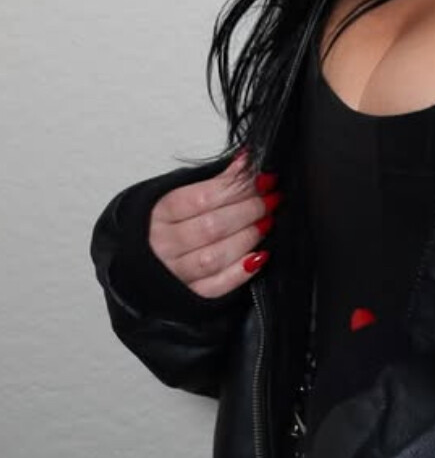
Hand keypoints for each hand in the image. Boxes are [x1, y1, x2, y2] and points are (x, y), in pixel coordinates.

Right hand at [148, 149, 279, 297]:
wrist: (139, 264)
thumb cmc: (164, 223)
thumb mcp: (179, 194)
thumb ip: (213, 181)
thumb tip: (247, 160)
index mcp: (159, 213)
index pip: (203, 198)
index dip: (238, 187)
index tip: (262, 179)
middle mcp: (163, 245)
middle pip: (213, 226)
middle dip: (250, 210)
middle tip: (271, 199)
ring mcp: (174, 274)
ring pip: (216, 257)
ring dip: (249, 237)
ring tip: (267, 222)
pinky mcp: (188, 296)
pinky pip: (217, 286)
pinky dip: (241, 272)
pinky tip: (259, 256)